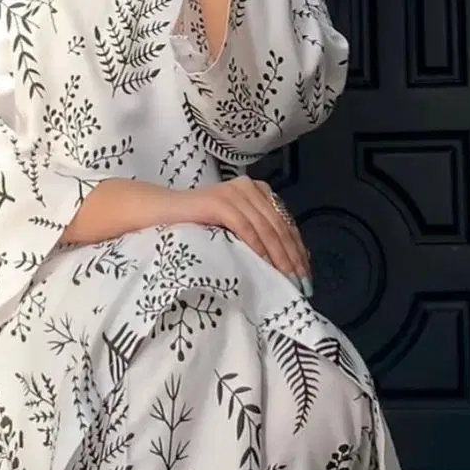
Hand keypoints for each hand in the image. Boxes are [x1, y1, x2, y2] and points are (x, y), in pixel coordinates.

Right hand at [187, 177, 312, 294]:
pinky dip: (257, 246)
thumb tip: (296, 259)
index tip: (306, 275)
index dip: (298, 250)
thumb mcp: (237, 227)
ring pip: (265, 227)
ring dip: (279, 255)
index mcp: (258, 191)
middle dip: (293, 256)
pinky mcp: (220, 201)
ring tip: (286, 278)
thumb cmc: (199, 223)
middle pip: (279, 226)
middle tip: (302, 283)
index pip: (286, 223)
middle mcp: (250, 187)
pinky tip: (265, 263)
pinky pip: (245, 226)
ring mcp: (235, 192)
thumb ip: (262, 234)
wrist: (163, 211)